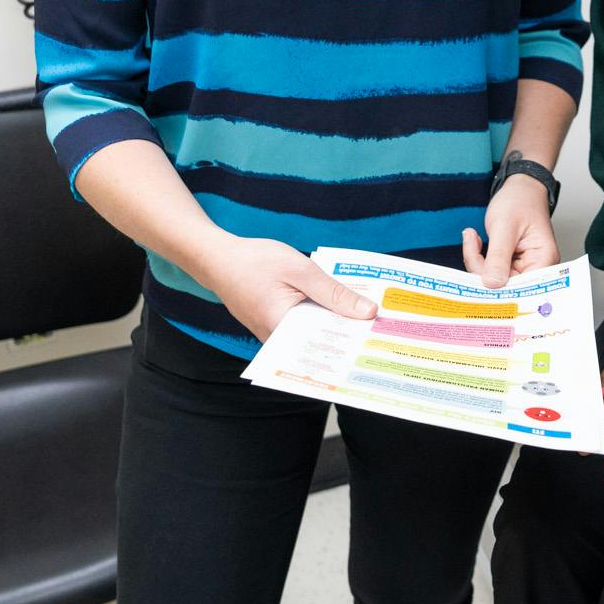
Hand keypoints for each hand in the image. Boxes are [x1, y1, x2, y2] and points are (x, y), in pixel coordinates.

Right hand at [203, 235, 376, 340]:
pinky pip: (305, 328)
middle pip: (323, 343)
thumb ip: (334, 293)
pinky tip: (343, 310)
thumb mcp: (301, 270)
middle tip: (385, 330)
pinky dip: (323, 319)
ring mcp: (275, 337)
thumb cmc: (255, 261)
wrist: (217, 259)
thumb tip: (367, 312)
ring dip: (338, 327)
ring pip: (315, 336)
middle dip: (351, 336)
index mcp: (283, 328)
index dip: (356, 342)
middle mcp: (278, 341)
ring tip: (371, 322)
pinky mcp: (275, 328)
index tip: (383, 340)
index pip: (327, 344)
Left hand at [462, 175, 559, 287]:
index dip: (500, 289)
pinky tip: (474, 240)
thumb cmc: (520, 200)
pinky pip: (490, 271)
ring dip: (477, 261)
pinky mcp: (510, 264)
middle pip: (506, 287)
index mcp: (543, 259)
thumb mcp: (505, 226)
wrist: (519, 187)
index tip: (477, 280)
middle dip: (482, 270)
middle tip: (471, 245)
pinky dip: (478, 258)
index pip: (523, 288)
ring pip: (494, 280)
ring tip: (472, 237)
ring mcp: (522, 267)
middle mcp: (536, 267)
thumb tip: (492, 285)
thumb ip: (498, 256)